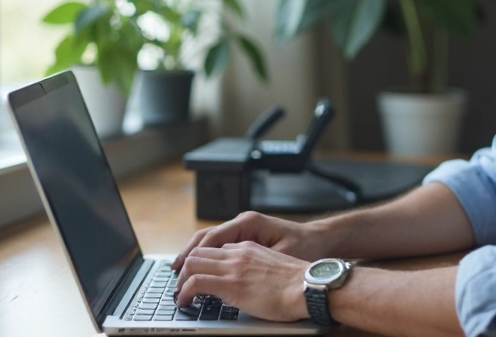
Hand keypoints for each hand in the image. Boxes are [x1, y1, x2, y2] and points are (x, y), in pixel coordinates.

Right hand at [172, 211, 328, 270]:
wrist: (322, 241)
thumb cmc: (305, 247)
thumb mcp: (278, 255)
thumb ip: (252, 262)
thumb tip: (227, 273)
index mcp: (248, 223)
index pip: (211, 238)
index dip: (193, 257)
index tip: (182, 272)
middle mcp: (244, 223)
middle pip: (206, 237)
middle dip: (188, 255)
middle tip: (173, 273)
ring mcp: (245, 230)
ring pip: (211, 241)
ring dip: (195, 255)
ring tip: (179, 271)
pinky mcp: (248, 239)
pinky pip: (221, 246)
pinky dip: (208, 256)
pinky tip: (200, 268)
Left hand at [174, 241, 309, 321]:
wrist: (308, 287)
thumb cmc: (300, 283)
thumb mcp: (276, 267)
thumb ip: (260, 268)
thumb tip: (253, 283)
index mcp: (251, 247)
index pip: (218, 247)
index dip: (204, 260)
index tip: (199, 272)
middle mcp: (239, 252)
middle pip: (200, 251)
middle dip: (186, 267)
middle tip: (181, 283)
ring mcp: (233, 267)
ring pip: (193, 263)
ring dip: (181, 279)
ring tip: (180, 294)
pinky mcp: (229, 284)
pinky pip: (195, 282)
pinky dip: (184, 291)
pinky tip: (185, 301)